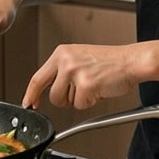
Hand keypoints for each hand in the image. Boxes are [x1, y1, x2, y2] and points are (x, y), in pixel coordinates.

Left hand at [23, 43, 140, 109]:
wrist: (130, 60)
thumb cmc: (110, 61)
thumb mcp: (79, 58)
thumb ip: (62, 71)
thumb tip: (48, 89)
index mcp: (61, 53)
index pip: (38, 78)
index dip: (31, 94)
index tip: (28, 103)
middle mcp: (65, 61)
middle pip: (53, 96)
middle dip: (66, 100)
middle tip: (81, 92)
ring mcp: (74, 72)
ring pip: (67, 102)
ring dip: (80, 100)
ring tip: (93, 85)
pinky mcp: (86, 84)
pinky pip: (81, 105)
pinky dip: (91, 102)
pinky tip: (99, 89)